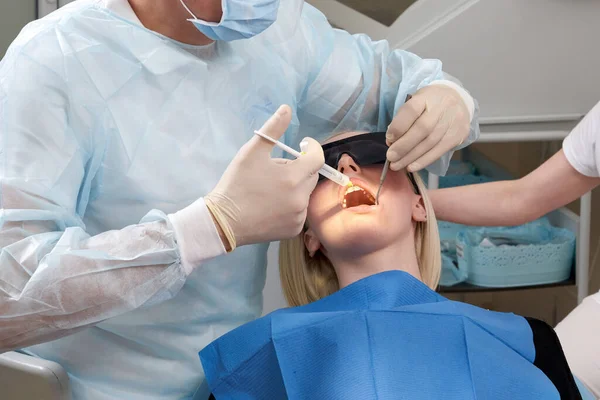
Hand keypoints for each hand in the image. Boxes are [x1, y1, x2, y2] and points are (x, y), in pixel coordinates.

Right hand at [205, 105, 323, 247]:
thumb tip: (287, 108)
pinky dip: (291, 205)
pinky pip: (299, 211)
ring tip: (271, 188)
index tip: (302, 144)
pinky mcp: (293, 230)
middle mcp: (301, 198)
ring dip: (295, 187)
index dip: (312, 148)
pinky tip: (272, 205)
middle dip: (299, 168)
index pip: (317, 158)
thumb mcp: (251, 152)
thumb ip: (272, 129)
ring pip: (304, 194)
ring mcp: (298, 216)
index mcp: (293, 177)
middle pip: (310, 176)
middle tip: (276, 169)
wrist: (223, 221)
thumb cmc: (237, 183)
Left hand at [386, 85, 469, 171]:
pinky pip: (439, 151)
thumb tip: (392, 141)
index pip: (411, 110)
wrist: (459, 100)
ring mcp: (452, 121)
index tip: (388, 138)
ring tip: (397, 165)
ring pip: (430, 143)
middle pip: (422, 129)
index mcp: (426, 96)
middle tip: (390, 157)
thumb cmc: (430, 104)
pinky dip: (423, 161)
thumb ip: (403, 120)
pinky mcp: (458, 134)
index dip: (398, 126)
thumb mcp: (415, 103)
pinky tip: (412, 167)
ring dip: (411, 157)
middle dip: (403, 146)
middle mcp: (441, 107)